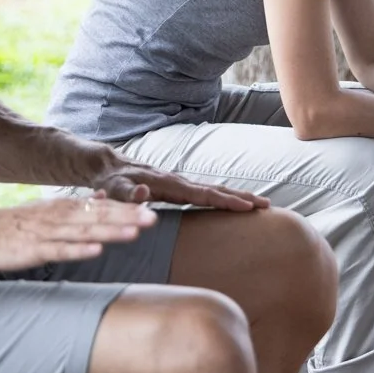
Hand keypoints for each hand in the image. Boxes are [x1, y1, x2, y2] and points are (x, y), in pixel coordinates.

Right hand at [0, 196, 159, 271]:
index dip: (127, 209)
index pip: (102, 207)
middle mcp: (61, 216)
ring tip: (134, 232)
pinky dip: (79, 250)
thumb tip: (104, 197)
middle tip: (153, 218)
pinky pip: (60, 250)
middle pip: (99, 217)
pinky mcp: (36, 250)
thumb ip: (79, 205)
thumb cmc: (21, 223)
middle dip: (126, 218)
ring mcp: (49, 233)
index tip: (151, 210)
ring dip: (110, 232)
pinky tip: (97, 250)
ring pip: (84, 232)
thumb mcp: (51, 209)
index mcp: (66, 206)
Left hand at [92, 159, 268, 212]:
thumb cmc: (108, 181)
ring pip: (214, 190)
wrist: (106, 166)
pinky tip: (234, 204)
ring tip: (261, 205)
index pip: (202, 193)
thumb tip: (143, 194)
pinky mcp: (177, 188)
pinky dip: (224, 197)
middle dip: (242, 197)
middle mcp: (178, 181)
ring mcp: (179, 183)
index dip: (225, 201)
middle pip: (216, 189)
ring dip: (237, 196)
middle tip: (267, 206)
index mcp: (167, 184)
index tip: (247, 207)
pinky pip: (206, 193)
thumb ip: (124, 194)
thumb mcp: (111, 189)